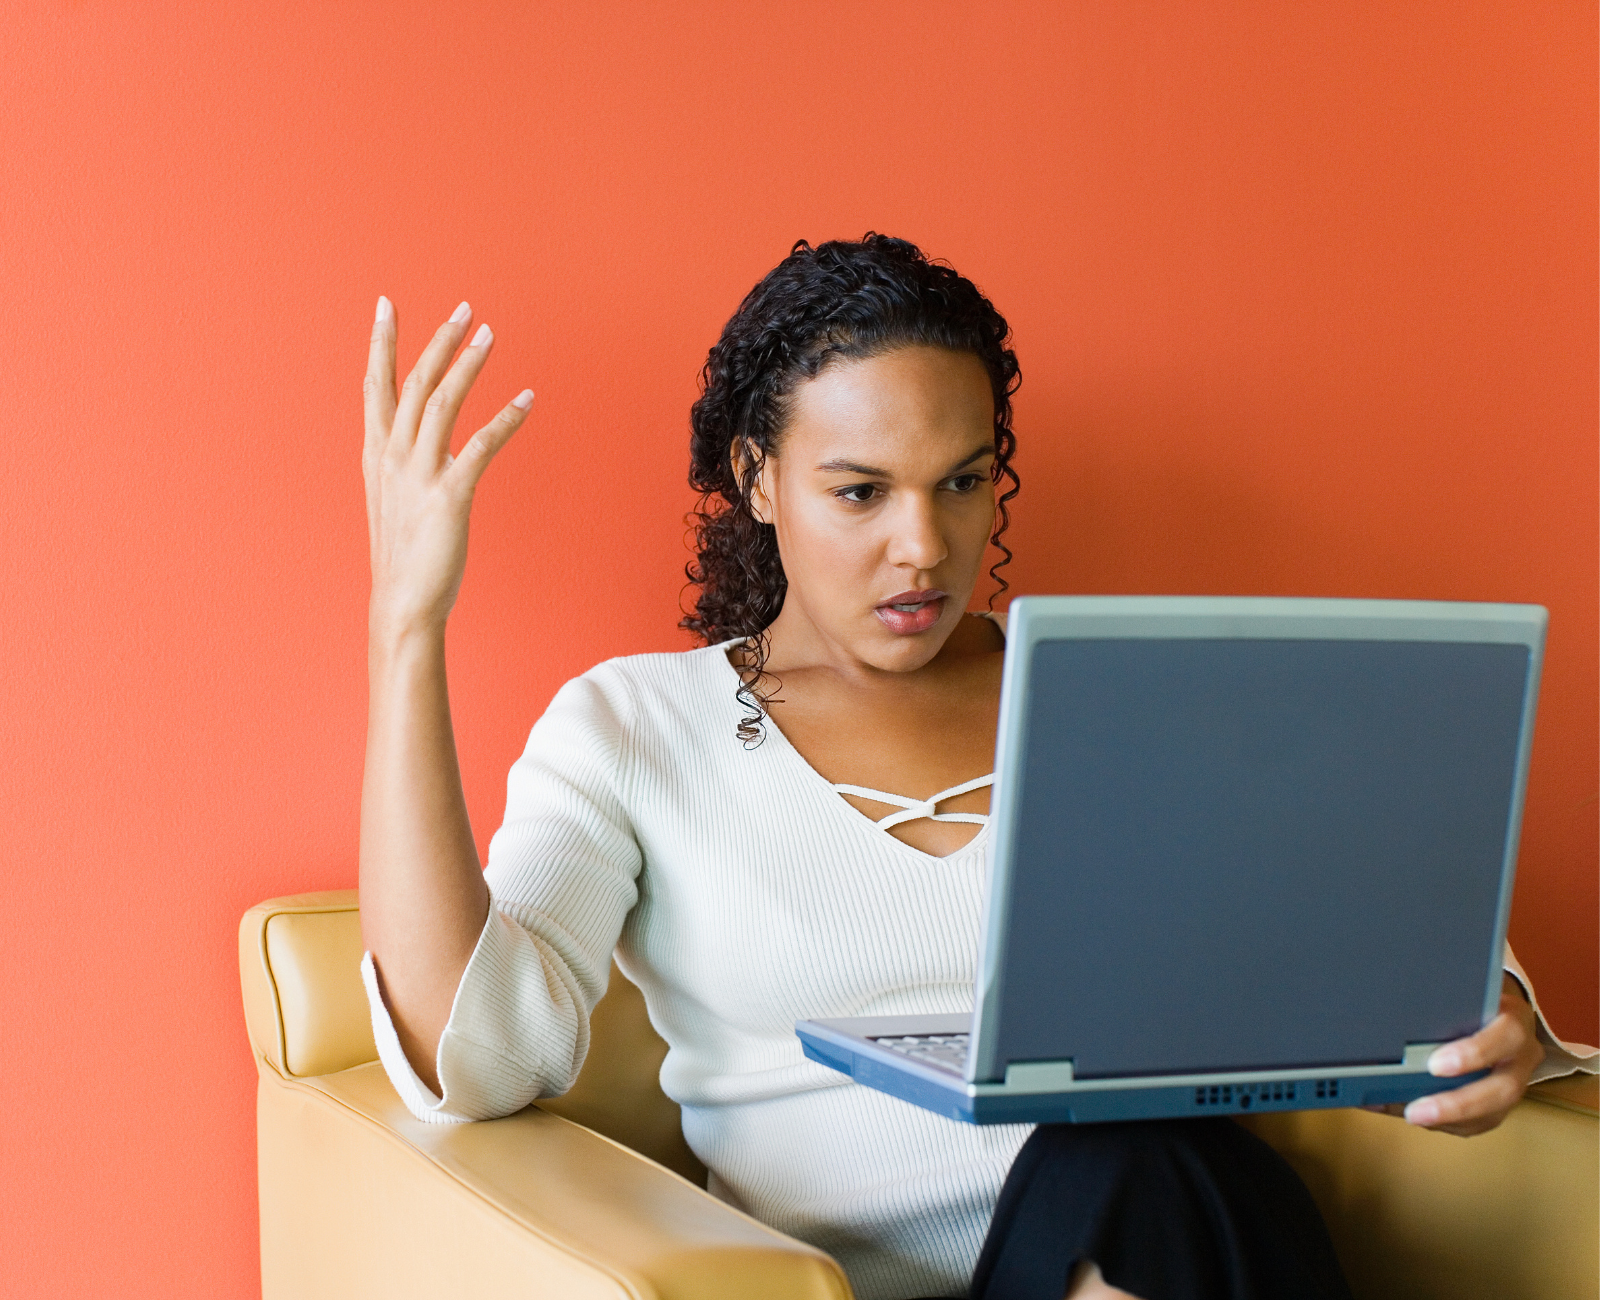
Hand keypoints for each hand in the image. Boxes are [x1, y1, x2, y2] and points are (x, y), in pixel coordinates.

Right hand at [363, 297, 532, 640]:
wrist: (403, 604)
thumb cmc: (404, 557)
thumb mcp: (393, 502)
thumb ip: (399, 467)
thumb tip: (413, 445)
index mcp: (375, 456)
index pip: (374, 387)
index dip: (381, 344)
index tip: (386, 305)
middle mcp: (391, 458)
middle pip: (412, 383)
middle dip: (438, 341)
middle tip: (463, 308)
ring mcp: (418, 475)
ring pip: (442, 402)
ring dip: (468, 363)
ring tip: (490, 333)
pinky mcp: (449, 495)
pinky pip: (482, 444)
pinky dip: (507, 417)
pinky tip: (528, 398)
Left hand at [1365, 976, 1542, 1135]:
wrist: (1502, 1009)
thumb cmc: (1474, 998)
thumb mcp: (1462, 990)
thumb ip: (1438, 1002)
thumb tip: (1383, 1024)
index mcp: (1514, 1019)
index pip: (1505, 1034)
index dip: (1473, 1053)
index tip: (1434, 1064)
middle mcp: (1522, 1055)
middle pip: (1502, 1089)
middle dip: (1456, 1104)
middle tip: (1415, 1110)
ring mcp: (1517, 1082)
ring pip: (1492, 1113)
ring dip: (1447, 1120)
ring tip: (1408, 1115)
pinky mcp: (1504, 1102)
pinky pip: (1480, 1122)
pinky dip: (1446, 1124)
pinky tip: (1416, 1116)